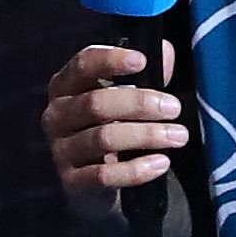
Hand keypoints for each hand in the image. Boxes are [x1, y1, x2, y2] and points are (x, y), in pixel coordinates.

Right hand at [42, 44, 188, 214]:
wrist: (99, 185)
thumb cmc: (114, 128)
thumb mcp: (128, 98)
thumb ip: (145, 74)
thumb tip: (164, 51)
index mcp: (66, 86)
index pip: (82, 65)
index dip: (110, 60)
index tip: (142, 61)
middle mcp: (57, 116)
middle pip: (96, 103)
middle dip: (139, 103)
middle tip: (174, 108)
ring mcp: (61, 150)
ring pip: (103, 138)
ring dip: (146, 135)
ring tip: (178, 136)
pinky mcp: (72, 182)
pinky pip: (104, 175)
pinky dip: (136, 169)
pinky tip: (160, 163)